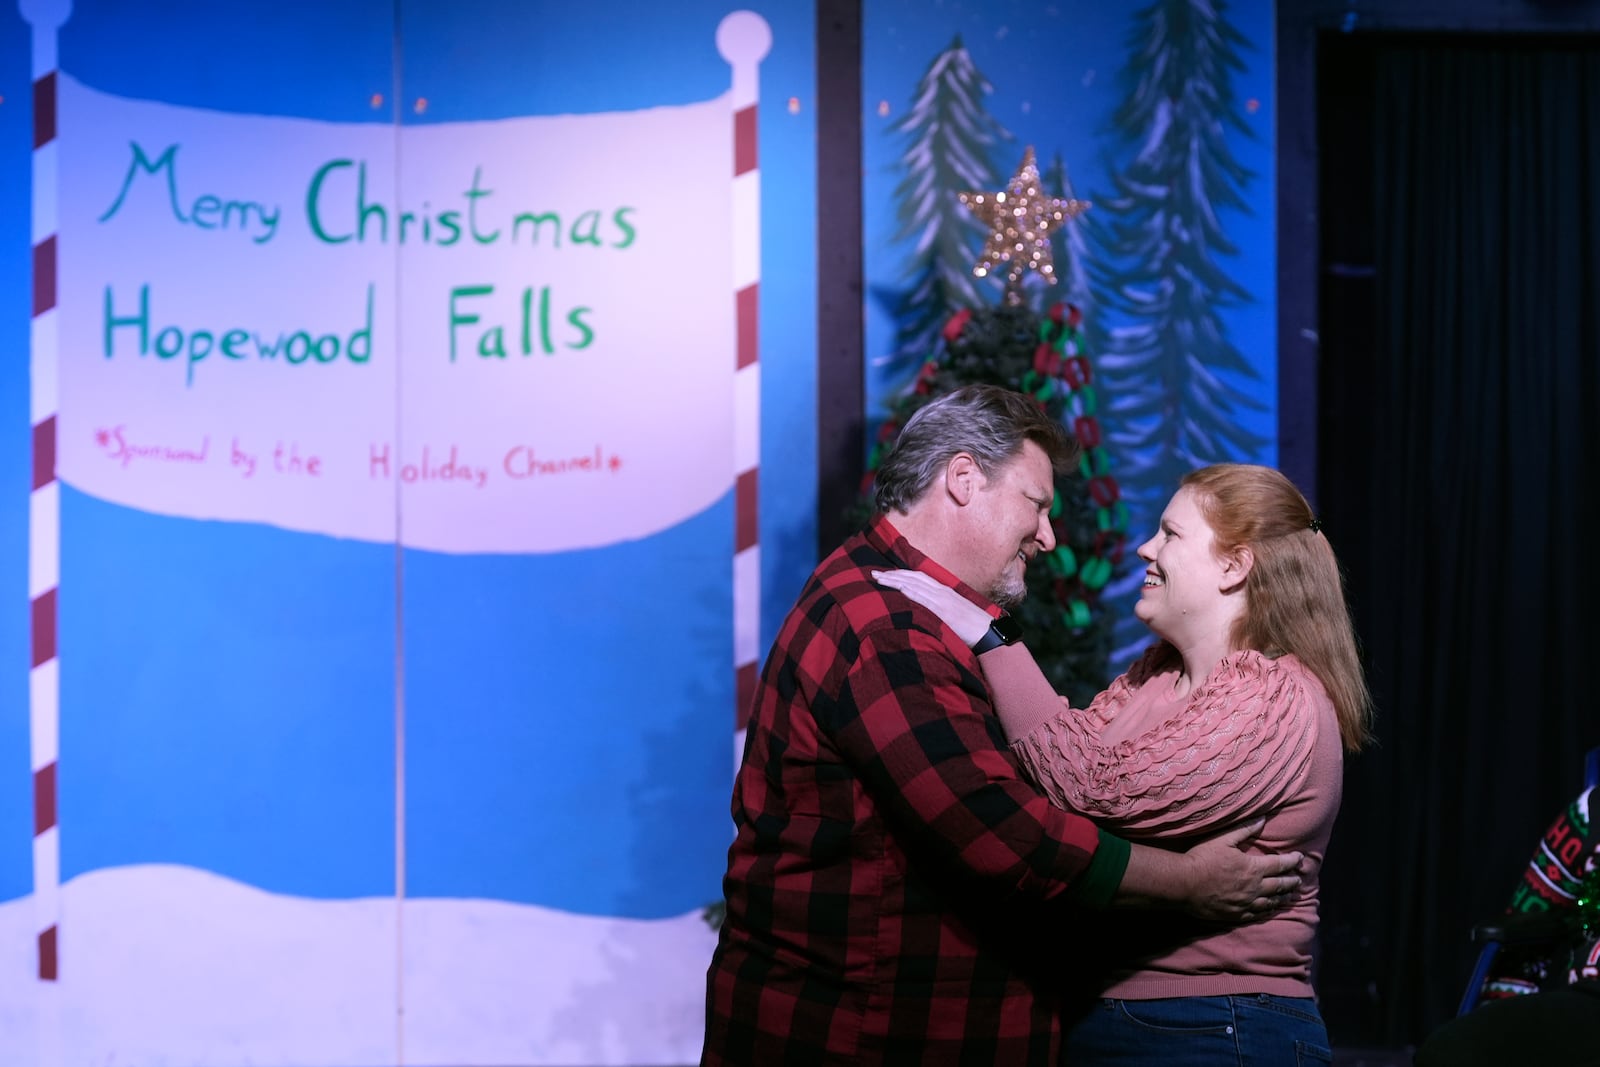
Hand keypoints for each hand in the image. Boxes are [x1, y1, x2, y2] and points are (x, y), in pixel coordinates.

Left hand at [871, 569, 993, 646]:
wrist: (990, 634)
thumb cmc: (974, 628)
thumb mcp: (956, 615)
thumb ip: (941, 611)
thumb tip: (927, 614)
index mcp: (945, 592)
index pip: (919, 578)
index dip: (901, 574)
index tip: (886, 573)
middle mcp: (942, 592)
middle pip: (913, 578)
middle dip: (892, 575)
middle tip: (873, 573)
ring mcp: (943, 600)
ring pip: (914, 585)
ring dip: (895, 580)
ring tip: (878, 579)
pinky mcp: (944, 611)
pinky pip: (924, 599)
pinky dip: (910, 591)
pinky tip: (898, 588)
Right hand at [1180, 819, 1302, 923]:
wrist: (1184, 884)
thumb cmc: (1202, 858)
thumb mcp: (1222, 839)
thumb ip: (1244, 830)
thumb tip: (1262, 819)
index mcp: (1253, 868)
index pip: (1280, 864)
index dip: (1292, 861)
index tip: (1300, 858)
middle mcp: (1254, 887)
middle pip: (1280, 885)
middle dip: (1292, 881)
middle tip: (1300, 880)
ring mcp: (1246, 903)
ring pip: (1272, 901)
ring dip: (1283, 897)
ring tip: (1291, 896)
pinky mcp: (1237, 914)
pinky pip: (1258, 915)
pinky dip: (1269, 911)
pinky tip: (1272, 910)